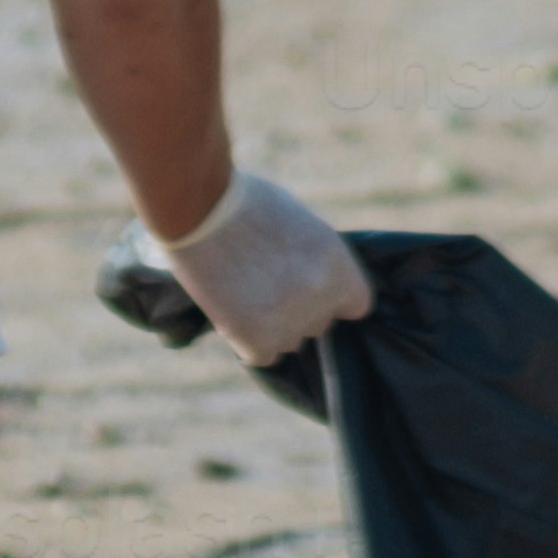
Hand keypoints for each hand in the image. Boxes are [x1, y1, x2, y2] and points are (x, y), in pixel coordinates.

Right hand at [145, 168, 372, 374]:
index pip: (357, 305)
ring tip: (243, 293)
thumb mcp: (298, 222)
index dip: (333, 300)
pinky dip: (247, 341)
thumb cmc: (244, 203)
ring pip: (290, 342)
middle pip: (319, 324)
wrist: (199, 207)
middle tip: (265, 287)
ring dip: (272, 327)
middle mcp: (321, 295)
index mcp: (337, 263)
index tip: (313, 293)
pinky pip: (261, 355)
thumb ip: (314, 258)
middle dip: (298, 311)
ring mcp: (290, 320)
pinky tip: (232, 311)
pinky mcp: (256, 339)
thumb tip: (319, 283)